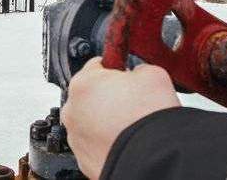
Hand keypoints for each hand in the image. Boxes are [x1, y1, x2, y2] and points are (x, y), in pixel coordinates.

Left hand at [62, 58, 180, 179]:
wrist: (154, 157)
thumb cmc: (149, 117)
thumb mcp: (152, 73)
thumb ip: (138, 69)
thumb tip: (137, 74)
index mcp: (83, 83)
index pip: (97, 66)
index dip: (116, 70)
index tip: (125, 76)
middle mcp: (72, 110)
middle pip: (90, 95)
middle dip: (109, 97)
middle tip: (131, 103)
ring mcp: (76, 137)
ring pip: (91, 121)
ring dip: (106, 120)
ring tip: (130, 124)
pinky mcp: (83, 159)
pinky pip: (94, 143)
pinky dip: (107, 141)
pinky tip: (125, 139)